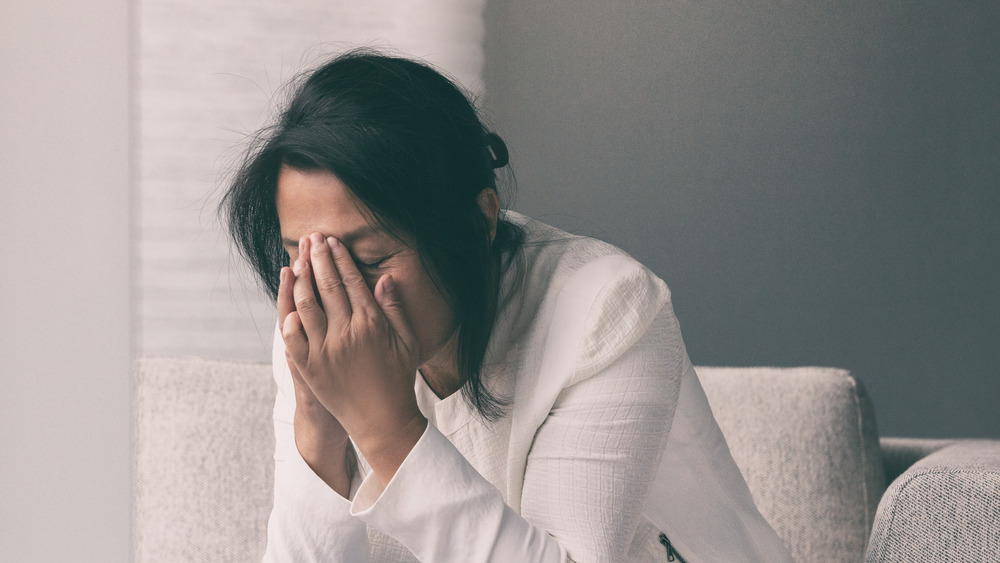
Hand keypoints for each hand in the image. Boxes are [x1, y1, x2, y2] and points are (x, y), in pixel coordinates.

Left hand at [280, 232, 426, 484]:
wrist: (382, 421)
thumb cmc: (399, 380)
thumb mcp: (407, 342)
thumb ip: (394, 308)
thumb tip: (383, 278)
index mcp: (371, 324)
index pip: (351, 281)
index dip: (340, 258)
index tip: (332, 241)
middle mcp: (346, 333)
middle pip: (327, 286)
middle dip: (318, 259)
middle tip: (312, 239)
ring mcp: (325, 350)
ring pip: (306, 305)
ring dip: (300, 280)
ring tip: (298, 261)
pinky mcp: (310, 368)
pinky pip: (293, 337)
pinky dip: (289, 317)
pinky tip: (287, 301)